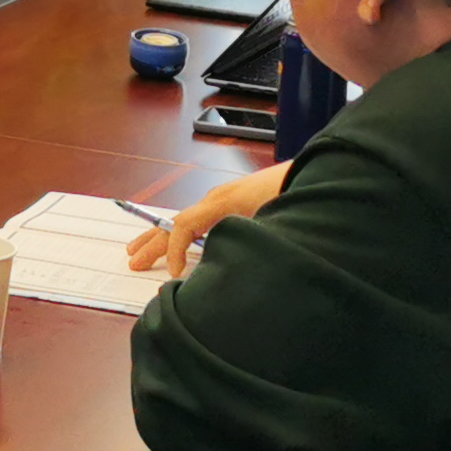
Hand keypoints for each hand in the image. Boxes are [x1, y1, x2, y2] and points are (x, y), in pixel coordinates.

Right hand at [126, 161, 287, 273]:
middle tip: (132, 261)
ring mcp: (223, 198)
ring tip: (138, 248)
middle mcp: (216, 198)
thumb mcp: (268, 228)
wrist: (318, 175)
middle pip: (175, 221)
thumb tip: (218, 268)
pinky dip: (178, 232)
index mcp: (222, 203)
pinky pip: (196, 219)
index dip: (173, 251)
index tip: (174, 275)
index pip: (182, 226)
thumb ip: (241, 246)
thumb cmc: (295, 199)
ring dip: (159, 236)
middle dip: (152, 243)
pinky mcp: (233, 201)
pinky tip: (177, 242)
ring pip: (182, 219)